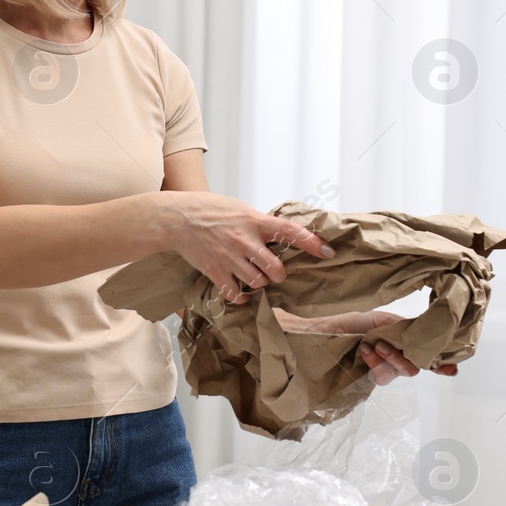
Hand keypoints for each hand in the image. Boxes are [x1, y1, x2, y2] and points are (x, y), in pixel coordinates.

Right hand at [163, 192, 334, 305]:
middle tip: (274, 271)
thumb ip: (260, 223)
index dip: (312, 243)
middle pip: (276, 269)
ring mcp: (230, 258)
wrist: (178, 218)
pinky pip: (236, 294)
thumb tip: (280, 235)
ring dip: (260, 283)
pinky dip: (242, 297)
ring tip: (253, 275)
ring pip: (258, 283)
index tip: (328, 252)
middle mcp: (245, 241)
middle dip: (279, 274)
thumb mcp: (240, 209)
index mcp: (254, 222)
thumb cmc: (210, 209)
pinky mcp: (215, 272)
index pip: (290, 232)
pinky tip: (241, 291)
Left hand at [277, 308, 459, 384]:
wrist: (304, 331)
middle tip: (384, 345)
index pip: (420, 353)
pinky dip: (378, 364)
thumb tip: (422, 332)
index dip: (438, 362)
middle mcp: (387, 356)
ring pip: (399, 372)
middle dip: (405, 356)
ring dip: (390, 360)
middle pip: (412, 365)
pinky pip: (381, 377)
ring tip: (370, 347)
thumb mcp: (373, 319)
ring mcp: (375, 369)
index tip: (452, 369)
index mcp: (392, 339)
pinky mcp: (362, 379)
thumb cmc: (334, 321)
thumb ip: (398, 328)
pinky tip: (365, 353)